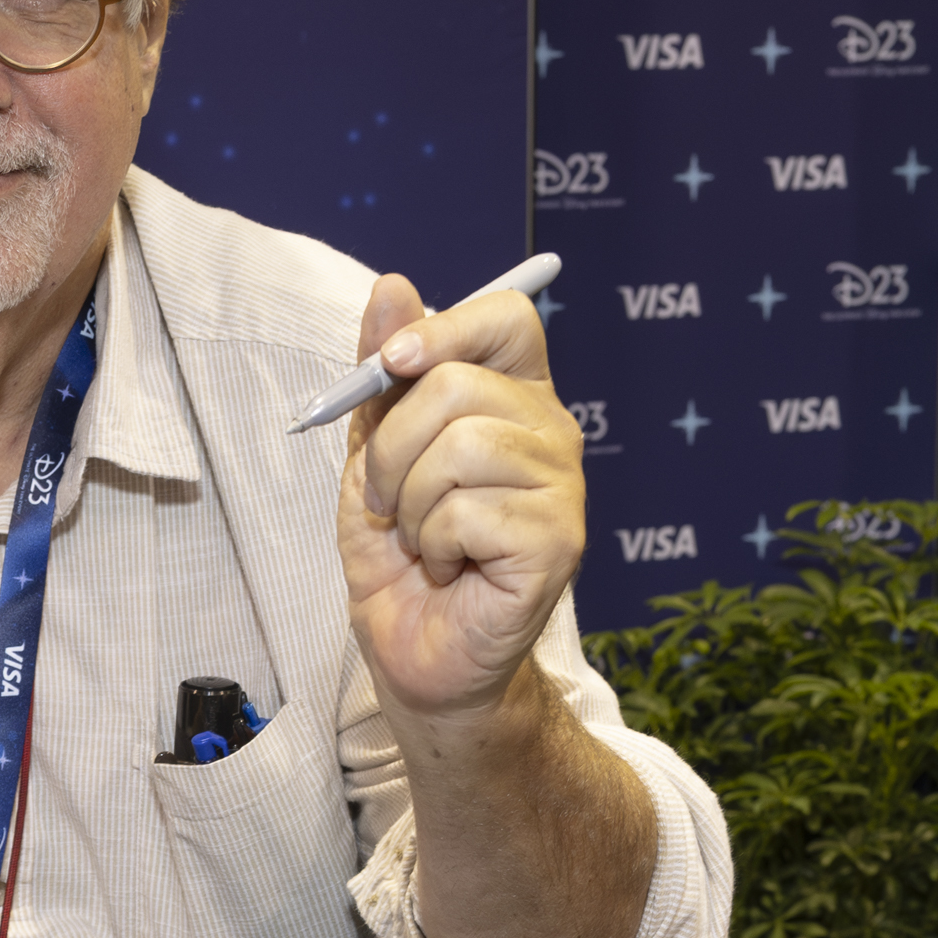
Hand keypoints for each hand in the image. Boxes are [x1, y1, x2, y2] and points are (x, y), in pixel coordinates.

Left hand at [336, 271, 585, 725]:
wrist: (416, 651)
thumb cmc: (402, 555)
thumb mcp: (374, 454)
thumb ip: (383, 376)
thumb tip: (391, 286)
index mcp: (514, 399)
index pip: (507, 319)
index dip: (445, 327)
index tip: (393, 362)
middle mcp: (551, 434)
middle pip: (459, 384)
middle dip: (392, 447)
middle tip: (391, 500)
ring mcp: (563, 489)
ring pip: (460, 448)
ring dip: (412, 503)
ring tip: (424, 539)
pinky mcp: (560, 544)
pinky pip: (469, 511)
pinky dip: (436, 543)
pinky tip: (451, 566)